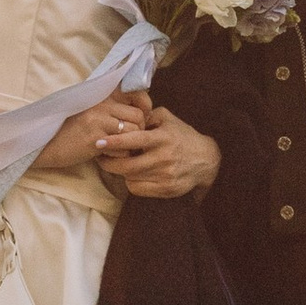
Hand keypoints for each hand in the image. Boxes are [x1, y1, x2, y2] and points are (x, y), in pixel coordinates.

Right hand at [31, 96, 151, 178]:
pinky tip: (107, 156)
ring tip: (117, 149)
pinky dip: (119, 155)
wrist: (45, 145)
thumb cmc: (69, 132)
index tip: (142, 119)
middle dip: (139, 130)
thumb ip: (110, 109)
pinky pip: (122, 148)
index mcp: (101, 96)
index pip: (136, 94)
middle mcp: (101, 104)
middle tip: (129, 140)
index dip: (144, 108)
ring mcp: (98, 120)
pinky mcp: (95, 138)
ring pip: (133, 132)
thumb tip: (140, 113)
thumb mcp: (90, 113)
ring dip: (129, 144)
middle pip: (138, 116)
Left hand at [98, 105, 221, 201]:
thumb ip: (147, 115)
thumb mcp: (168, 119)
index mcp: (162, 137)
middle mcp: (164, 157)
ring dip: (121, 172)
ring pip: (130, 178)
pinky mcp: (166, 189)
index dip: (115, 142)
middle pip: (127, 165)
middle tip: (100, 158)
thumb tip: (126, 114)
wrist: (206, 160)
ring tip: (119, 164)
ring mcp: (165, 175)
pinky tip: (134, 175)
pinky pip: (138, 189)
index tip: (99, 142)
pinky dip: (131, 182)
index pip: (135, 140)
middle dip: (109, 163)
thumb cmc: (183, 136)